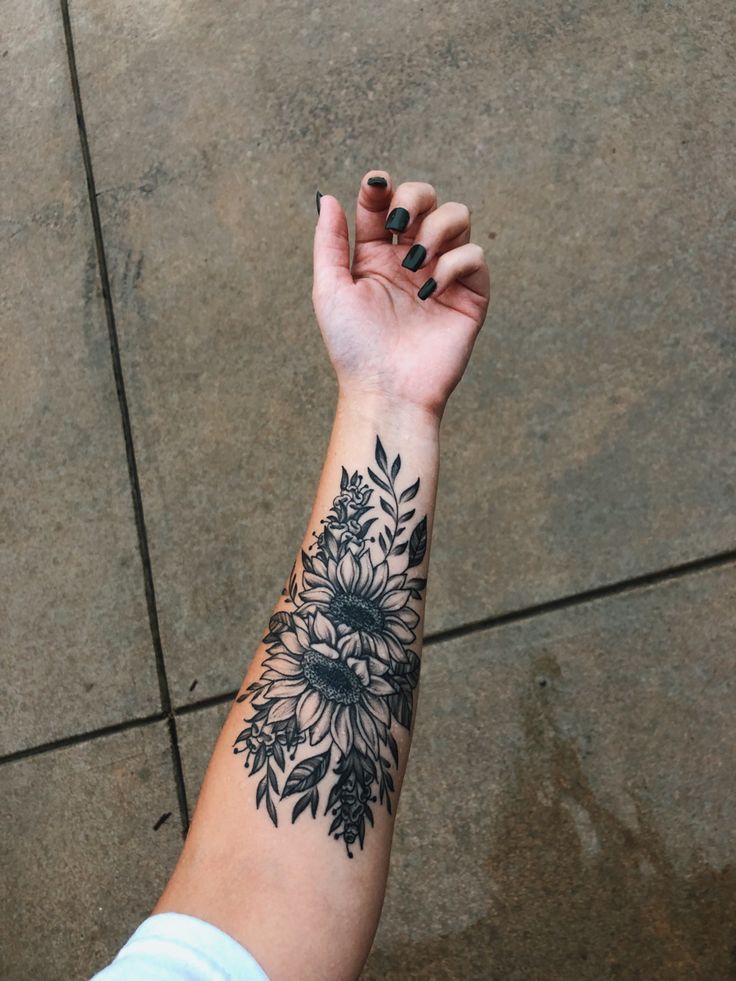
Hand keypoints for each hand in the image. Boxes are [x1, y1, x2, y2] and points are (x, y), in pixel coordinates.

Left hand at [312, 171, 490, 418]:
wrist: (386, 389)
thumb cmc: (354, 347)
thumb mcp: (330, 290)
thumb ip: (329, 242)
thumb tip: (327, 197)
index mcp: (376, 257)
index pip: (384, 204)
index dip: (380, 188)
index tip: (374, 188)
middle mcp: (411, 259)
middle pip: (426, 198)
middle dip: (414, 197)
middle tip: (398, 226)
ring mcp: (443, 273)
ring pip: (457, 216)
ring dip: (436, 227)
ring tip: (415, 263)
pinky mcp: (470, 295)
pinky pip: (474, 256)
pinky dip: (454, 263)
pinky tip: (431, 290)